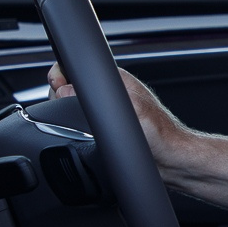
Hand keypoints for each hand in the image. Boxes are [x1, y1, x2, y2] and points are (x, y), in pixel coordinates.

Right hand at [47, 61, 190, 166]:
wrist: (169, 159)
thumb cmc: (160, 135)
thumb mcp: (132, 110)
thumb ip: (101, 97)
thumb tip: (68, 91)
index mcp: (116, 80)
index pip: (79, 66)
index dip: (62, 74)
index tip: (57, 87)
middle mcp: (109, 92)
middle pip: (71, 85)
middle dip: (59, 94)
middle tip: (61, 106)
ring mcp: (105, 110)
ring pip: (72, 105)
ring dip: (65, 111)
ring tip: (70, 120)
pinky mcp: (104, 127)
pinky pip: (79, 122)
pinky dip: (73, 126)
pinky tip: (78, 133)